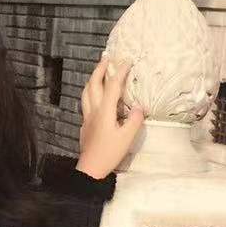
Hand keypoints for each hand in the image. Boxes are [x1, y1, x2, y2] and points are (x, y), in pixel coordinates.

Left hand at [78, 56, 145, 178]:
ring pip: (86, 92)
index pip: (112, 86)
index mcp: (104, 111)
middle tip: (107, 58)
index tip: (126, 61)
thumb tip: (140, 107)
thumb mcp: (127, 138)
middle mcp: (93, 110)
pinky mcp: (85, 124)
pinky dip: (90, 92)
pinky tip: (94, 96)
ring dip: (92, 79)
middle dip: (100, 69)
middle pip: (94, 84)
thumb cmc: (109, 153)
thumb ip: (135, 120)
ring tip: (98, 72)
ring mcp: (87, 117)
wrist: (90, 168)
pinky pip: (85, 102)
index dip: (120, 72)